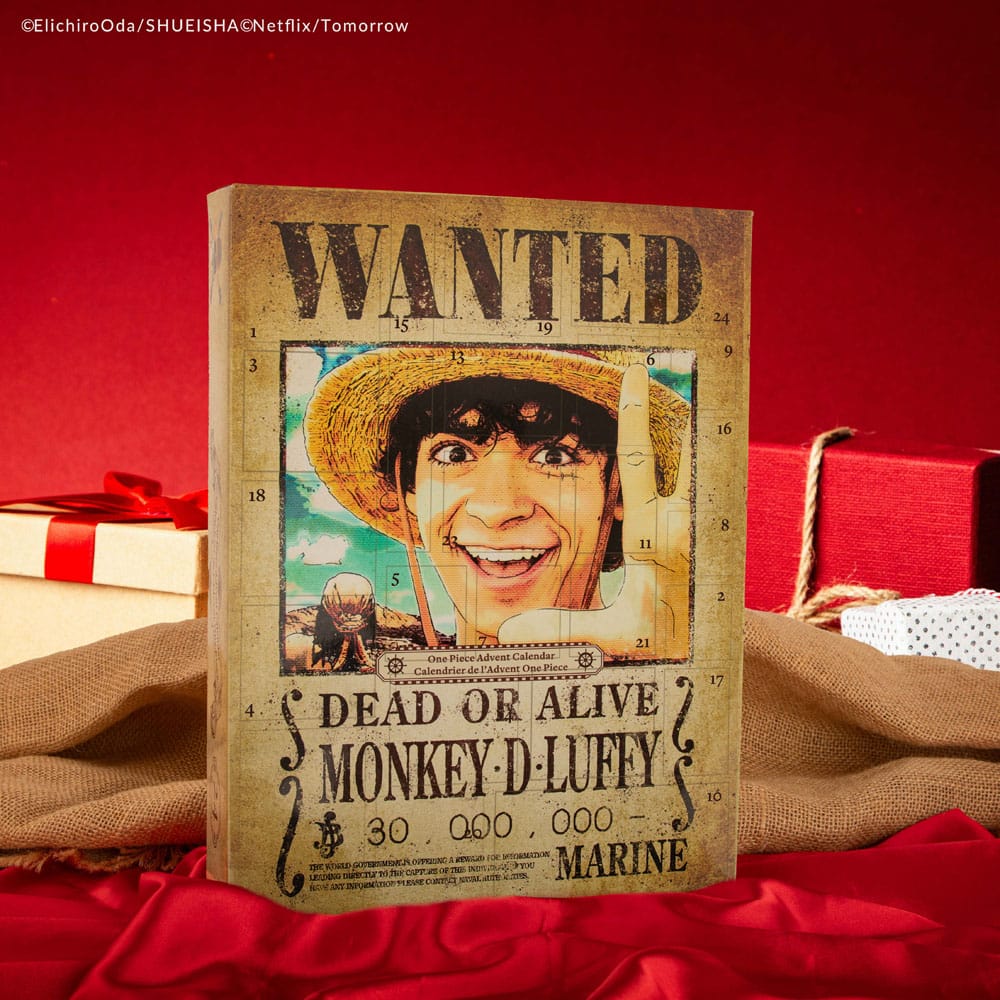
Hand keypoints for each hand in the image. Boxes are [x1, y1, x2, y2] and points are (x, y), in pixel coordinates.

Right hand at [498, 364, 690, 659]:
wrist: (712, 654)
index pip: (639, 462)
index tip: (634, 374)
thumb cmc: (664, 643)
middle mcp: (680, 519)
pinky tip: (672, 447)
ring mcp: (694, 522)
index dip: (633, 415)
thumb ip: (563, 628)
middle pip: (678, 446)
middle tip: (659, 365)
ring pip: (690, 460)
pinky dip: (682, 457)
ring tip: (671, 393)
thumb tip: (510, 631)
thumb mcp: (612, 636)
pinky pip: (691, 481)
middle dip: (668, 406)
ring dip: (678, 430)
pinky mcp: (699, 529)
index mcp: (652, 534)